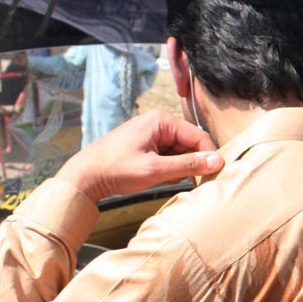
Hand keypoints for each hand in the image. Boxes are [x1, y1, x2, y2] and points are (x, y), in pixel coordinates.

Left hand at [57, 111, 222, 201]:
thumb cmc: (115, 170)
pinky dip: (167, 170)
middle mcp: (160, 122)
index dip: (208, 158)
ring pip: (181, 153)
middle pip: (191, 145)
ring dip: (176, 169)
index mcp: (163, 120)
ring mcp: (153, 133)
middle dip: (188, 165)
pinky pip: (170, 157)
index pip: (200, 137)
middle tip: (178, 181)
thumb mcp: (155, 169)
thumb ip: (188, 165)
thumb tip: (217, 161)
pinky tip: (152, 176)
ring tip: (158, 178)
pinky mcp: (148, 145)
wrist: (84, 177)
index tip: (212, 178)